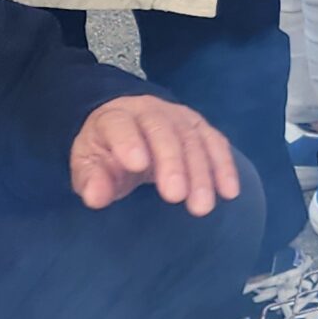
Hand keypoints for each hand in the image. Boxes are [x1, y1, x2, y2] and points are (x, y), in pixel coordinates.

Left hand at [69, 94, 241, 215]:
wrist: (129, 123)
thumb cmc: (107, 149)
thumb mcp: (88, 163)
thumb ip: (91, 179)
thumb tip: (96, 198)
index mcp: (115, 117)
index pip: (120, 125)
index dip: (128, 142)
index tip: (137, 166)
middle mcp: (150, 111)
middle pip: (163, 132)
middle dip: (172, 163)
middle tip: (176, 196)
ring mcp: (179, 117)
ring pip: (193, 140)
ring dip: (202, 173)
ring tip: (202, 206)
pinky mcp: (201, 127)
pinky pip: (216, 144)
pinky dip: (224, 167)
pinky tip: (229, 192)